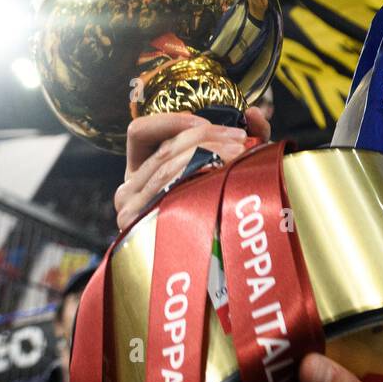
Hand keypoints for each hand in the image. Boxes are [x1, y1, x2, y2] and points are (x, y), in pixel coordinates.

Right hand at [114, 107, 270, 230]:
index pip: (140, 132)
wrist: (218, 268)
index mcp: (140, 172)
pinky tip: (222, 174)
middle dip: (207, 137)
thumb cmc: (217, 215)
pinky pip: (167, 187)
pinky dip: (197, 173)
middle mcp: (128, 189)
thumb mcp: (227, 171)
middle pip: (164, 147)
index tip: (206, 123)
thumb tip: (254, 113)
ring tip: (241, 154)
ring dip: (209, 152)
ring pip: (169, 164)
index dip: (172, 121)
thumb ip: (243, 141)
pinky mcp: (138, 225)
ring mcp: (130, 209)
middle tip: (240, 140)